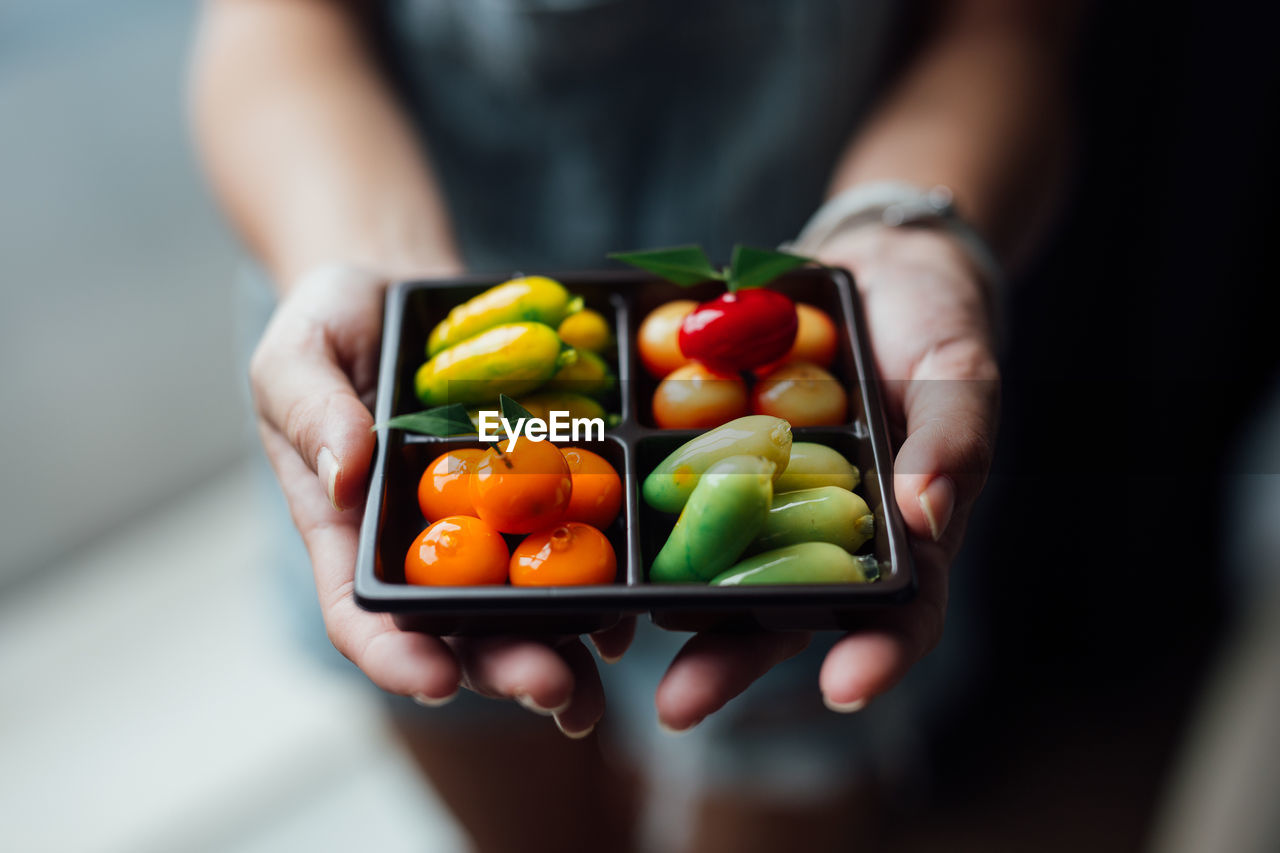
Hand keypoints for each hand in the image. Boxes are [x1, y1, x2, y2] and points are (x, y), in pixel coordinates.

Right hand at [250, 264, 633, 736]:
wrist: (400, 293)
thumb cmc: (331, 325)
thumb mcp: (298, 355)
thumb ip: (312, 412)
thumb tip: (346, 476)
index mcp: (347, 531)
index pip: (360, 614)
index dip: (394, 656)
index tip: (437, 681)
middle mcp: (417, 547)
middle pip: (455, 631)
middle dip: (504, 667)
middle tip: (556, 691)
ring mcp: (479, 527)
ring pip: (518, 610)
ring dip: (561, 653)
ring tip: (601, 685)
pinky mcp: (530, 498)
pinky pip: (562, 548)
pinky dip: (595, 591)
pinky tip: (627, 615)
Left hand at [655, 226, 999, 728]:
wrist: (868, 267)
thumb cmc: (934, 324)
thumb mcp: (958, 372)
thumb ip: (952, 441)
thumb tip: (927, 517)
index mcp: (893, 536)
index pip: (897, 611)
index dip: (875, 654)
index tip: (844, 688)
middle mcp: (815, 534)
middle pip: (776, 614)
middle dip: (729, 662)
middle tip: (677, 707)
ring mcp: (755, 500)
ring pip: (708, 568)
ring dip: (660, 609)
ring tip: (609, 642)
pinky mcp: (705, 458)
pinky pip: (669, 492)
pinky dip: (634, 517)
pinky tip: (586, 538)